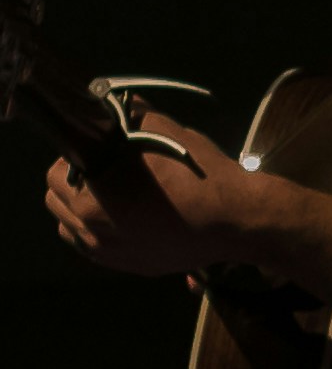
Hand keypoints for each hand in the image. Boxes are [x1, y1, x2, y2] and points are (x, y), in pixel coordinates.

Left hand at [46, 115, 268, 279]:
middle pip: (56, 202)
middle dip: (74, 183)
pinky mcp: (132, 267)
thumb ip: (126, 115)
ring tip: (114, 197)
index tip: (98, 150)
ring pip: (72, 229)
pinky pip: (97, 248)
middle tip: (106, 172)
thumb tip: (107, 101)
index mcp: (90, 201)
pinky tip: (127, 217)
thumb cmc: (198, 174)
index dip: (76, 156)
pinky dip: (102, 231)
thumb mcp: (162, 130)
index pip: (55, 173)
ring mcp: (111, 256)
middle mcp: (92, 234)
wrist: (238, 220)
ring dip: (82, 210)